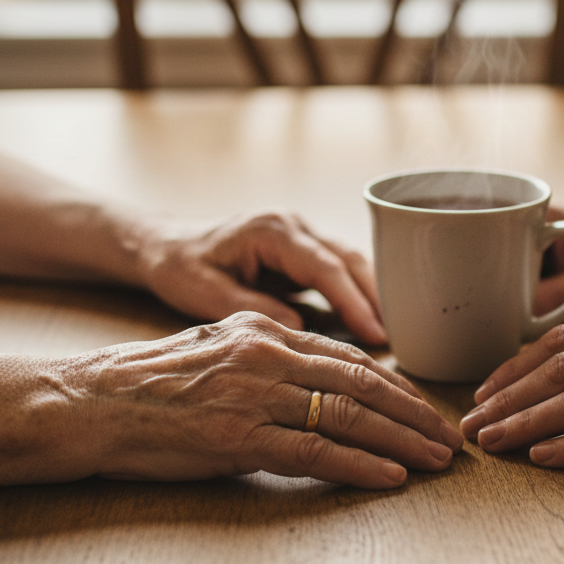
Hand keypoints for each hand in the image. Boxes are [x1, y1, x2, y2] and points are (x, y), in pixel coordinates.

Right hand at [76, 312, 460, 489]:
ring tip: (434, 461)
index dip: (396, 387)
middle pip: (362, 383)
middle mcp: (266, 355)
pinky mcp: (237, 437)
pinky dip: (359, 465)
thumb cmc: (153, 382)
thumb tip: (321, 383)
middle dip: (414, 413)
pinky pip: (314, 452)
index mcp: (265, 331)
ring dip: (400, 440)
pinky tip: (390, 477)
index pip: (349, 358)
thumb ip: (271, 360)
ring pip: (348, 416)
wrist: (92, 402)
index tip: (426, 409)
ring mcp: (253, 395)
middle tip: (449, 438)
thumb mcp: (218, 350)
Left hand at [136, 212, 386, 343]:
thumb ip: (250, 307)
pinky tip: (373, 321)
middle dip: (377, 296)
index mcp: (270, 231)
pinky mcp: (302, 253)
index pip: (324, 267)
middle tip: (399, 336)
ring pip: (351, 261)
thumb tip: (297, 328)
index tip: (375, 333)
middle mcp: (293, 227)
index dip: (353, 300)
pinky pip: (340, 271)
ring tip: (395, 333)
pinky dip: (359, 293)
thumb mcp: (203, 291)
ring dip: (374, 294)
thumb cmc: (179, 267)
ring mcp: (301, 236)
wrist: (165, 245)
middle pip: (349, 258)